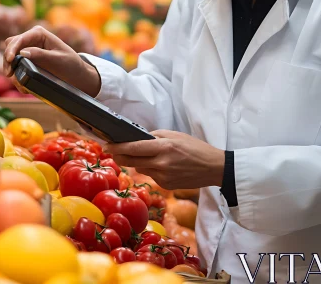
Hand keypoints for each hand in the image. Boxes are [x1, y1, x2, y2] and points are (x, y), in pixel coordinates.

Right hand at [3, 26, 100, 96]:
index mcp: (39, 34)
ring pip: (10, 56)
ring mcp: (27, 49)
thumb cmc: (70, 64)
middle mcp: (31, 39)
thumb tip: (23, 52)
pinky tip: (23, 86)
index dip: (12, 49)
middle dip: (8, 59)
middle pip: (10, 45)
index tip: (10, 59)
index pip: (20, 39)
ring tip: (20, 84)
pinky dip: (16, 76)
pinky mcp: (26, 60)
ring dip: (11, 69)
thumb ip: (41, 55)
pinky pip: (15, 66)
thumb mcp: (58, 60)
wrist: (75, 75)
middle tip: (10, 74)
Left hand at [103, 130, 224, 189]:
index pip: (134, 147)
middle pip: (131, 161)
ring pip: (141, 168)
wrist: (214, 168)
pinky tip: (163, 165)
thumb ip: (155, 136)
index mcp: (164, 147)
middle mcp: (161, 164)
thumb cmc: (196, 148)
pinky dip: (152, 169)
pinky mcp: (166, 185)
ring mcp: (163, 177)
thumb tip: (137, 138)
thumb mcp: (175, 135)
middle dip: (120, 156)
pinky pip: (151, 176)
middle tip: (112, 151)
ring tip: (149, 155)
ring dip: (139, 161)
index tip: (106, 145)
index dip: (118, 147)